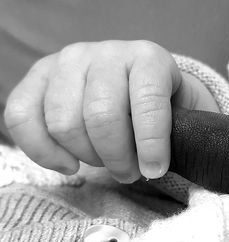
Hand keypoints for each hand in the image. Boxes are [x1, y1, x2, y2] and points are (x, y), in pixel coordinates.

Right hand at [4, 40, 218, 182]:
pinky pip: (22, 118)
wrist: (132, 82)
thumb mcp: (177, 113)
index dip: (151, 143)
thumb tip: (153, 168)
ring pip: (63, 122)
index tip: (154, 170)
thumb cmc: (157, 107)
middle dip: (117, 157)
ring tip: (104, 163)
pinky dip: (43, 151)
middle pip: (101, 117)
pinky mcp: (39, 76)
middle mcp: (107, 53)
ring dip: (86, 156)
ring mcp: (69, 61)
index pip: (148, 101)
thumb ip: (172, 134)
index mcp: (148, 58)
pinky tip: (69, 165)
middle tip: (129, 172)